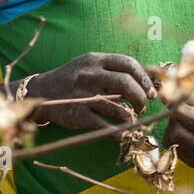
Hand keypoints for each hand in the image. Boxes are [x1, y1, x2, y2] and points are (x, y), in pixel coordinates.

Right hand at [25, 53, 155, 138]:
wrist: (42, 92)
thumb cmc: (73, 79)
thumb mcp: (90, 65)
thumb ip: (114, 69)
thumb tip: (146, 83)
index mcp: (96, 60)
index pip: (129, 64)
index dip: (145, 79)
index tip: (151, 92)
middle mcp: (89, 75)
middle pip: (127, 84)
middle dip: (141, 98)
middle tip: (142, 107)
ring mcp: (83, 95)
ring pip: (118, 108)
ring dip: (130, 117)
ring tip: (131, 119)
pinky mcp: (78, 115)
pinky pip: (105, 127)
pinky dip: (119, 133)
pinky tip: (122, 133)